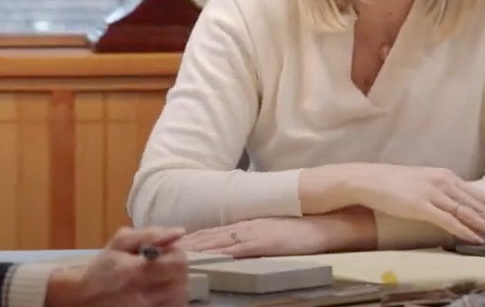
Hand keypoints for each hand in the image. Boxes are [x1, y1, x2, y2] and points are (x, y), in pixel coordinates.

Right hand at [45, 226, 188, 306]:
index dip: (177, 253)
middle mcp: (143, 293)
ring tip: (163, 280)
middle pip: (181, 281)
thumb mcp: (120, 242)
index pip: (178, 262)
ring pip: (178, 298)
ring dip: (176, 286)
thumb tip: (179, 232)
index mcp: (137, 270)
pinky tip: (161, 294)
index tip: (167, 251)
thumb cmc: (102, 267)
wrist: (82, 296)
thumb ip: (150, 234)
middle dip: (177, 270)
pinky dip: (171, 301)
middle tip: (165, 266)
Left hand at [180, 217, 331, 257]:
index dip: (188, 240)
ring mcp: (252, 235)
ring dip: (195, 249)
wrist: (321, 224)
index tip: (169, 246)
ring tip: (175, 255)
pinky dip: (220, 254)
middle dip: (184, 245)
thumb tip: (229, 250)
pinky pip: (237, 250)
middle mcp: (242, 228)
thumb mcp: (266, 232)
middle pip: (207, 237)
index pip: (209, 233)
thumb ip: (247, 239)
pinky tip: (208, 259)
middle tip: (162, 250)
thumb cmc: (297, 231)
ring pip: (216, 242)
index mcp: (242, 226)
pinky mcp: (263, 243)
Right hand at [341, 164, 484, 244]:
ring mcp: (432, 193)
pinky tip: (477, 239)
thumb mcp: (421, 181)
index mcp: (444, 175)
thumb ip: (440, 190)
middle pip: (477, 206)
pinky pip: (448, 221)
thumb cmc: (390, 182)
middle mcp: (443, 182)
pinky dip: (465, 231)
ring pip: (468, 214)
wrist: (366, 179)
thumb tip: (456, 205)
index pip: (477, 197)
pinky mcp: (421, 206)